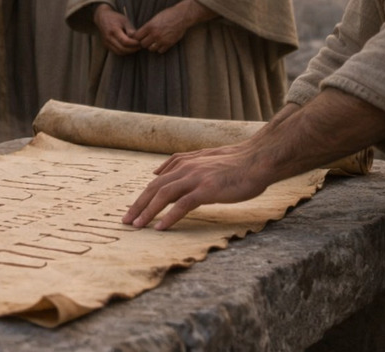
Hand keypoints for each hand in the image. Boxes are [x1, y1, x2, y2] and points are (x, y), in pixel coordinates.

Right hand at [92, 4, 141, 55]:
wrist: (102, 18)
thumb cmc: (115, 18)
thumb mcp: (124, 20)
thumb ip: (130, 29)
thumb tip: (137, 38)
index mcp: (113, 30)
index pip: (125, 41)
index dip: (134, 44)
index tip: (140, 42)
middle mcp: (108, 38)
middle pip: (122, 49)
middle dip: (133, 49)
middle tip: (140, 46)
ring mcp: (106, 43)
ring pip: (119, 52)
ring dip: (129, 52)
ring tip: (136, 48)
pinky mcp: (106, 46)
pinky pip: (116, 52)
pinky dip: (124, 52)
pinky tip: (129, 49)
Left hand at [122, 140, 271, 229]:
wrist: (257, 159)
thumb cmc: (236, 162)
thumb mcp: (204, 158)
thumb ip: (182, 163)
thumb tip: (159, 171)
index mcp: (185, 163)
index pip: (157, 181)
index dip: (143, 197)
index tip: (132, 211)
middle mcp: (186, 169)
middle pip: (155, 188)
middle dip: (138, 205)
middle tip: (126, 221)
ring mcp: (196, 178)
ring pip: (164, 195)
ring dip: (148, 212)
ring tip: (137, 226)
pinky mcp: (207, 189)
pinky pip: (182, 204)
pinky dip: (169, 216)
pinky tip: (160, 227)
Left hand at [133, 0, 209, 53]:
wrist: (182, 16)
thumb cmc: (168, 14)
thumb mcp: (155, 18)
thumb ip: (148, 26)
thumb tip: (140, 33)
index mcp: (150, 26)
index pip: (137, 36)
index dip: (137, 37)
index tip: (139, 37)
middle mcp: (155, 34)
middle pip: (143, 44)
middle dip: (144, 42)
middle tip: (146, 39)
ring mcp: (162, 40)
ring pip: (151, 49)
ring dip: (151, 46)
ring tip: (154, 42)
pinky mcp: (169, 44)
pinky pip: (160, 51)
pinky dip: (160, 49)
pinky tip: (161, 44)